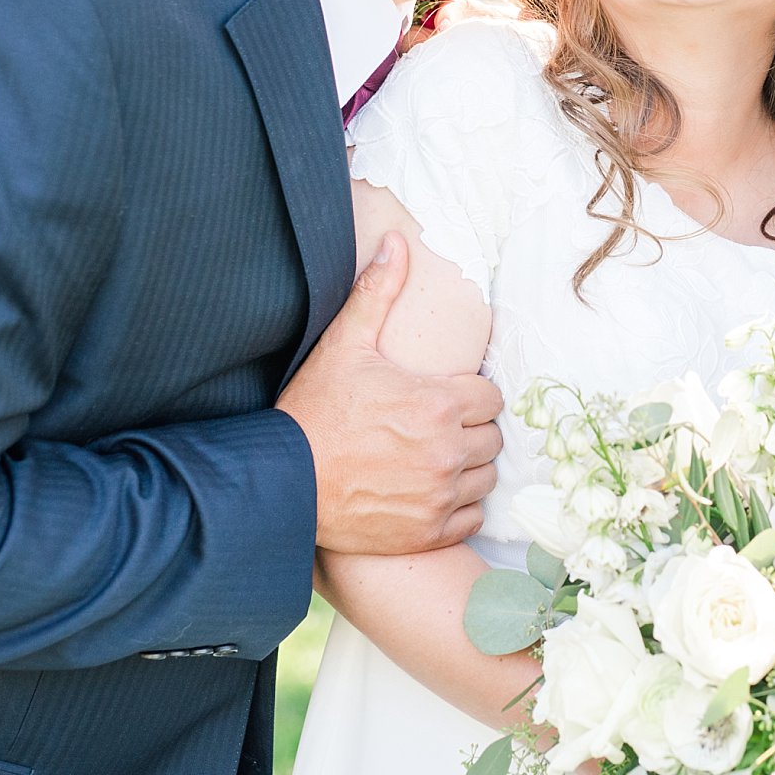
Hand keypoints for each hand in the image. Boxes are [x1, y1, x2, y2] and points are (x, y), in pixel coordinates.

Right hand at [277, 232, 504, 554]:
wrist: (282, 483)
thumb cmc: (313, 412)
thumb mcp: (344, 346)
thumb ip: (377, 293)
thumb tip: (397, 242)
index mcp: (440, 403)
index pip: (491, 397)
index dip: (470, 394)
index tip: (446, 397)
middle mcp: (449, 451)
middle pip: (492, 437)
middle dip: (470, 430)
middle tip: (437, 427)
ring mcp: (441, 495)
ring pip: (485, 477)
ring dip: (467, 468)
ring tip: (434, 459)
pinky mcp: (429, 532)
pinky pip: (470, 517)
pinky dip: (456, 508)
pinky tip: (428, 493)